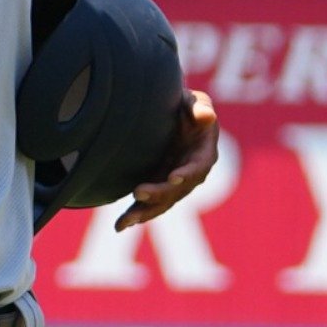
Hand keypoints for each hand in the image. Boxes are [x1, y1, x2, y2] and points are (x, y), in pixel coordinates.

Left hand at [113, 91, 225, 232]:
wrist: (172, 115)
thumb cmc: (186, 106)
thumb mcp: (194, 101)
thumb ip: (199, 107)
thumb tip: (206, 116)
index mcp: (203, 154)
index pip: (198, 167)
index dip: (187, 173)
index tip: (173, 178)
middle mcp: (191, 175)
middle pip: (177, 191)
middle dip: (159, 194)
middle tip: (138, 193)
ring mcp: (174, 185)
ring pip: (162, 203)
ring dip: (144, 213)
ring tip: (124, 223)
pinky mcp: (159, 188)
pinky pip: (149, 204)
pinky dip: (135, 214)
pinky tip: (120, 225)